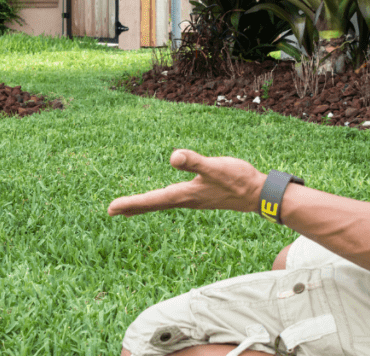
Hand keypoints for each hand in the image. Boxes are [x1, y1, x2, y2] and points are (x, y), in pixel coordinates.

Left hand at [107, 149, 266, 216]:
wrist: (258, 194)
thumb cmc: (238, 180)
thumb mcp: (215, 167)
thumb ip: (194, 162)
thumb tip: (173, 157)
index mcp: (185, 194)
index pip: (152, 199)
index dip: (131, 203)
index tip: (111, 209)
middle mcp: (186, 200)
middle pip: (154, 204)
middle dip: (133, 207)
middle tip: (112, 211)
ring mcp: (194, 199)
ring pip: (163, 203)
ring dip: (145, 205)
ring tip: (130, 208)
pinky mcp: (202, 196)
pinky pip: (173, 200)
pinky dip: (161, 200)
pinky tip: (165, 198)